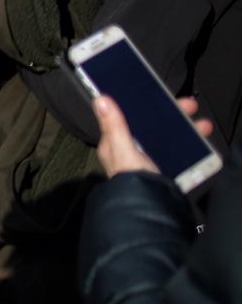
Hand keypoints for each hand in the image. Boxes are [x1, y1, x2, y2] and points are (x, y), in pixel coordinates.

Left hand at [94, 94, 213, 176]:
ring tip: (202, 125)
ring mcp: (147, 161)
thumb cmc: (133, 180)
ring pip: (166, 137)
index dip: (142, 104)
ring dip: (185, 129)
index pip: (126, 118)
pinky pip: (175, 152)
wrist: (152, 209)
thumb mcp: (123, 150)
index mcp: (114, 145)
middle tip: (190, 106)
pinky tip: (201, 142)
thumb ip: (114, 126)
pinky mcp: (163, 170)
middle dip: (171, 115)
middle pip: (150, 126)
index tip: (160, 93)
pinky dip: (188, 145)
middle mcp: (129, 152)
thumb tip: (101, 99)